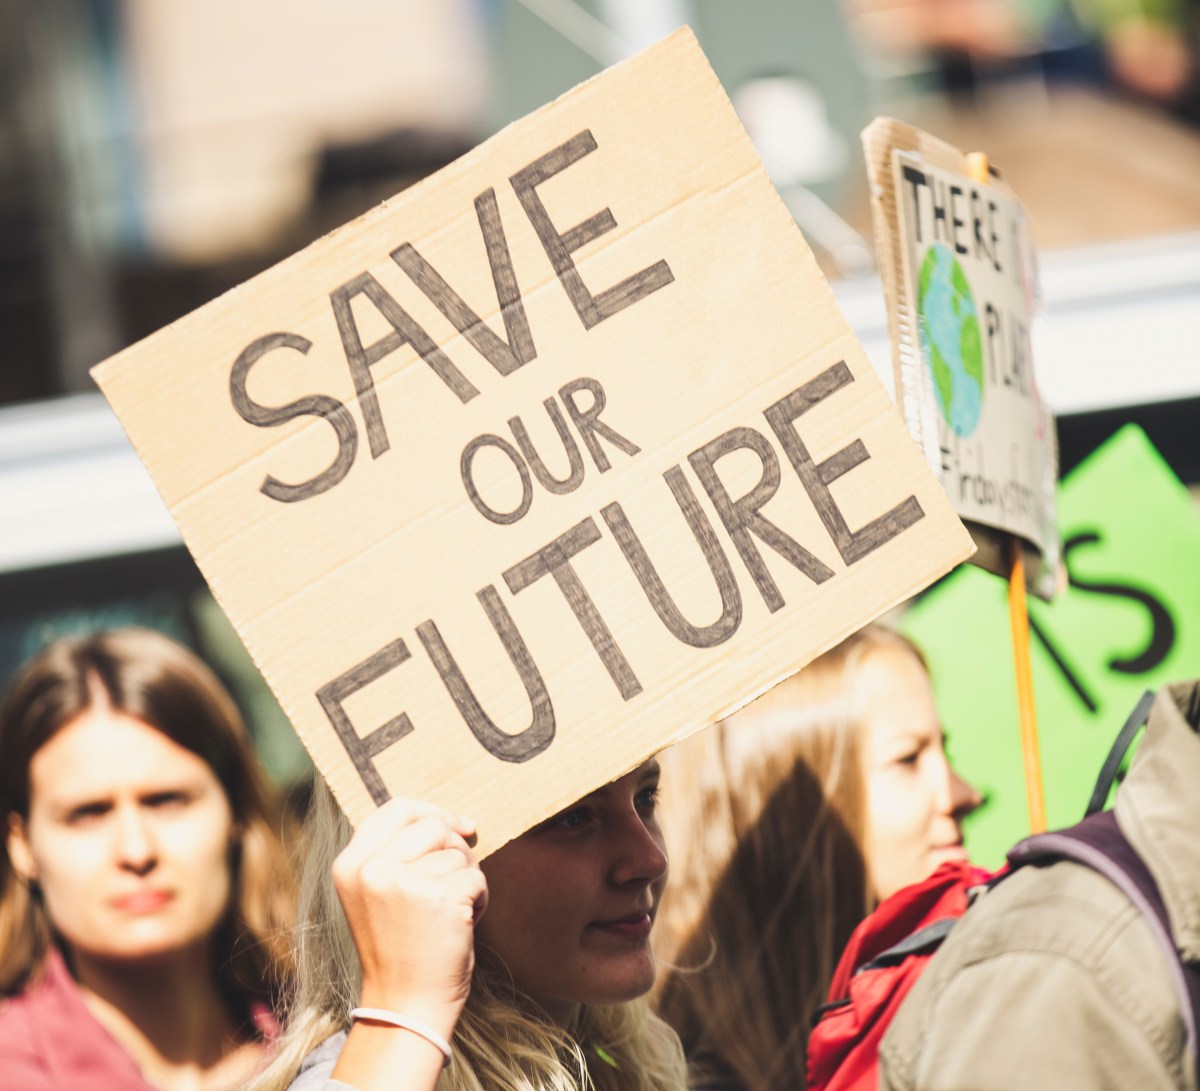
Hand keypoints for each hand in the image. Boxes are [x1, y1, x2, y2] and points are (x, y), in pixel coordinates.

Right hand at [332, 797, 487, 1041]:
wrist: (405, 1007)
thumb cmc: (400, 949)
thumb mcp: (375, 895)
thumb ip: (395, 853)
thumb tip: (453, 820)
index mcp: (349, 865)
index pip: (397, 809)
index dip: (433, 812)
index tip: (459, 826)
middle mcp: (371, 870)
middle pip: (433, 825)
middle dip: (456, 847)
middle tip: (455, 881)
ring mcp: (403, 882)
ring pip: (457, 852)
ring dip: (466, 878)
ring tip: (449, 913)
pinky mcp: (438, 897)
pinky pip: (476, 876)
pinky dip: (479, 898)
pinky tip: (461, 924)